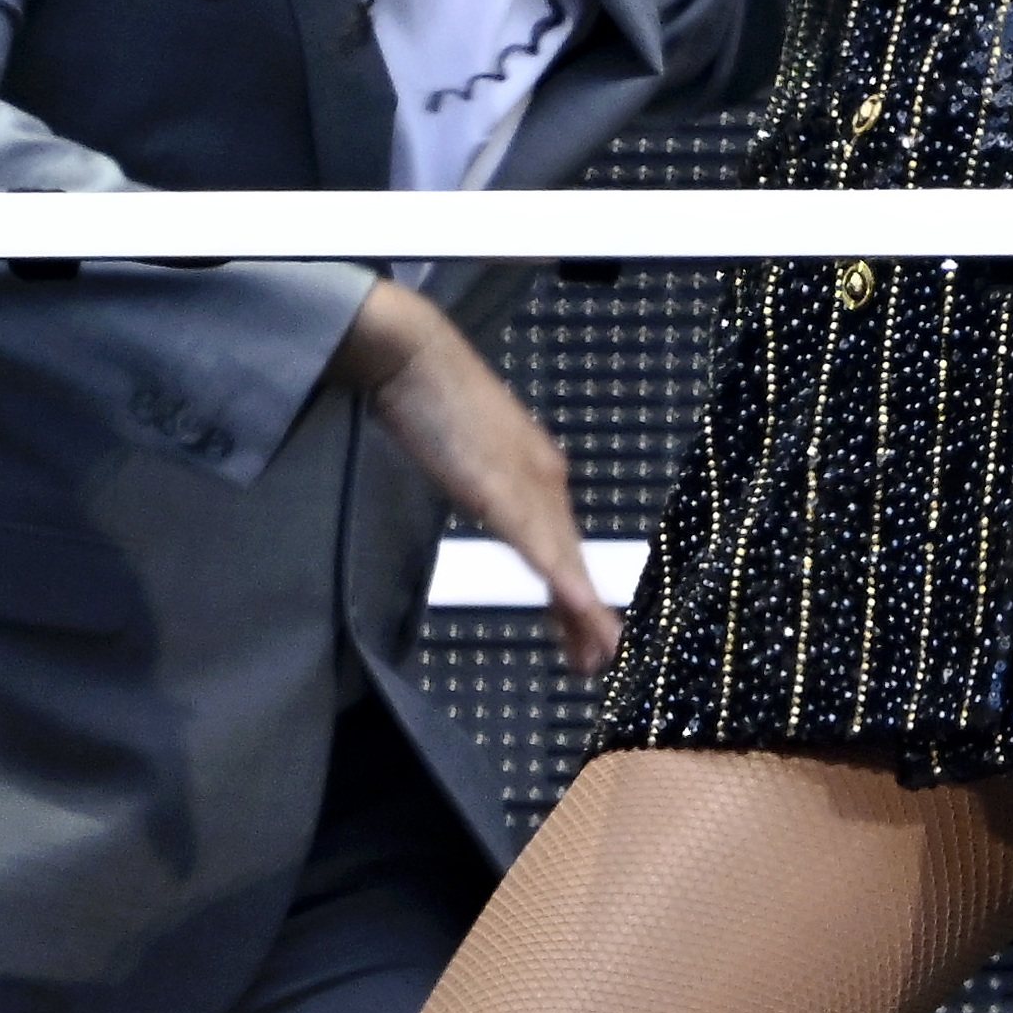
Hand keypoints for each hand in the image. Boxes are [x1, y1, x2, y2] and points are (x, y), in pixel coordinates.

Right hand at [328, 278, 619, 672]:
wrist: (413, 352)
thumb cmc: (431, 394)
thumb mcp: (465, 450)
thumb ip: (483, 477)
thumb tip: (487, 497)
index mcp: (537, 473)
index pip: (561, 546)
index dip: (573, 595)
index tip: (584, 637)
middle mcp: (543, 478)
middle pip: (569, 559)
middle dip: (585, 616)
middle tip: (599, 660)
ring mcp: (524, 481)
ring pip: (561, 558)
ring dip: (581, 610)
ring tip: (597, 652)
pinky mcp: (498, 484)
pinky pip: (533, 540)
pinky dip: (557, 575)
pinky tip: (576, 604)